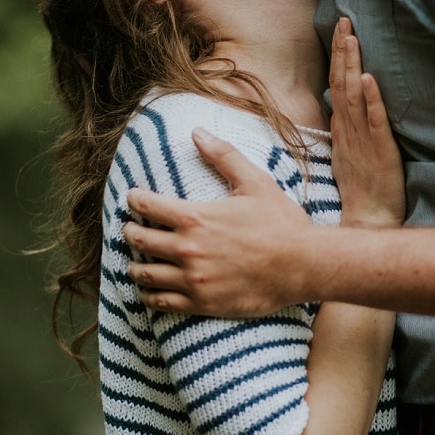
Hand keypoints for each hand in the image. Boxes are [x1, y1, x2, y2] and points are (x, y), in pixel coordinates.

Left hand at [124, 128, 311, 316]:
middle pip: (140, 239)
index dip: (135, 199)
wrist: (303, 266)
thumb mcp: (255, 182)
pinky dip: (148, 296)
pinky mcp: (202, 302)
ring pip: (145, 273)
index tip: (134, 198)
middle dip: (130, 232)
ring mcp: (193, 278)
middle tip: (130, 230)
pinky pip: (162, 303)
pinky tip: (147, 292)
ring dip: (135, 266)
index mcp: (195, 217)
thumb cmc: (281, 223)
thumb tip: (197, 132)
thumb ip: (224, 155)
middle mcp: (188, 249)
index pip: (147, 206)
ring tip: (134, 263)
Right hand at [329, 18, 405, 228]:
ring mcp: (362, 141)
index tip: (341, 29)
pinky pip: (375, 123)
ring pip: (354, 97)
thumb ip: (349, 130)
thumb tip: (347, 108)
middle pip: (342, 84)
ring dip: (353, 66)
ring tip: (353, 38)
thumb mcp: (351, 156)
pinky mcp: (380, 153)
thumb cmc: (363, 193)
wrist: (368, 222)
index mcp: (342, 131)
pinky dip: (372, 100)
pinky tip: (370, 79)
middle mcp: (349, 131)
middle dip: (343, 51)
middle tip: (344, 19)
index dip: (338, 57)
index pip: (337, 86)